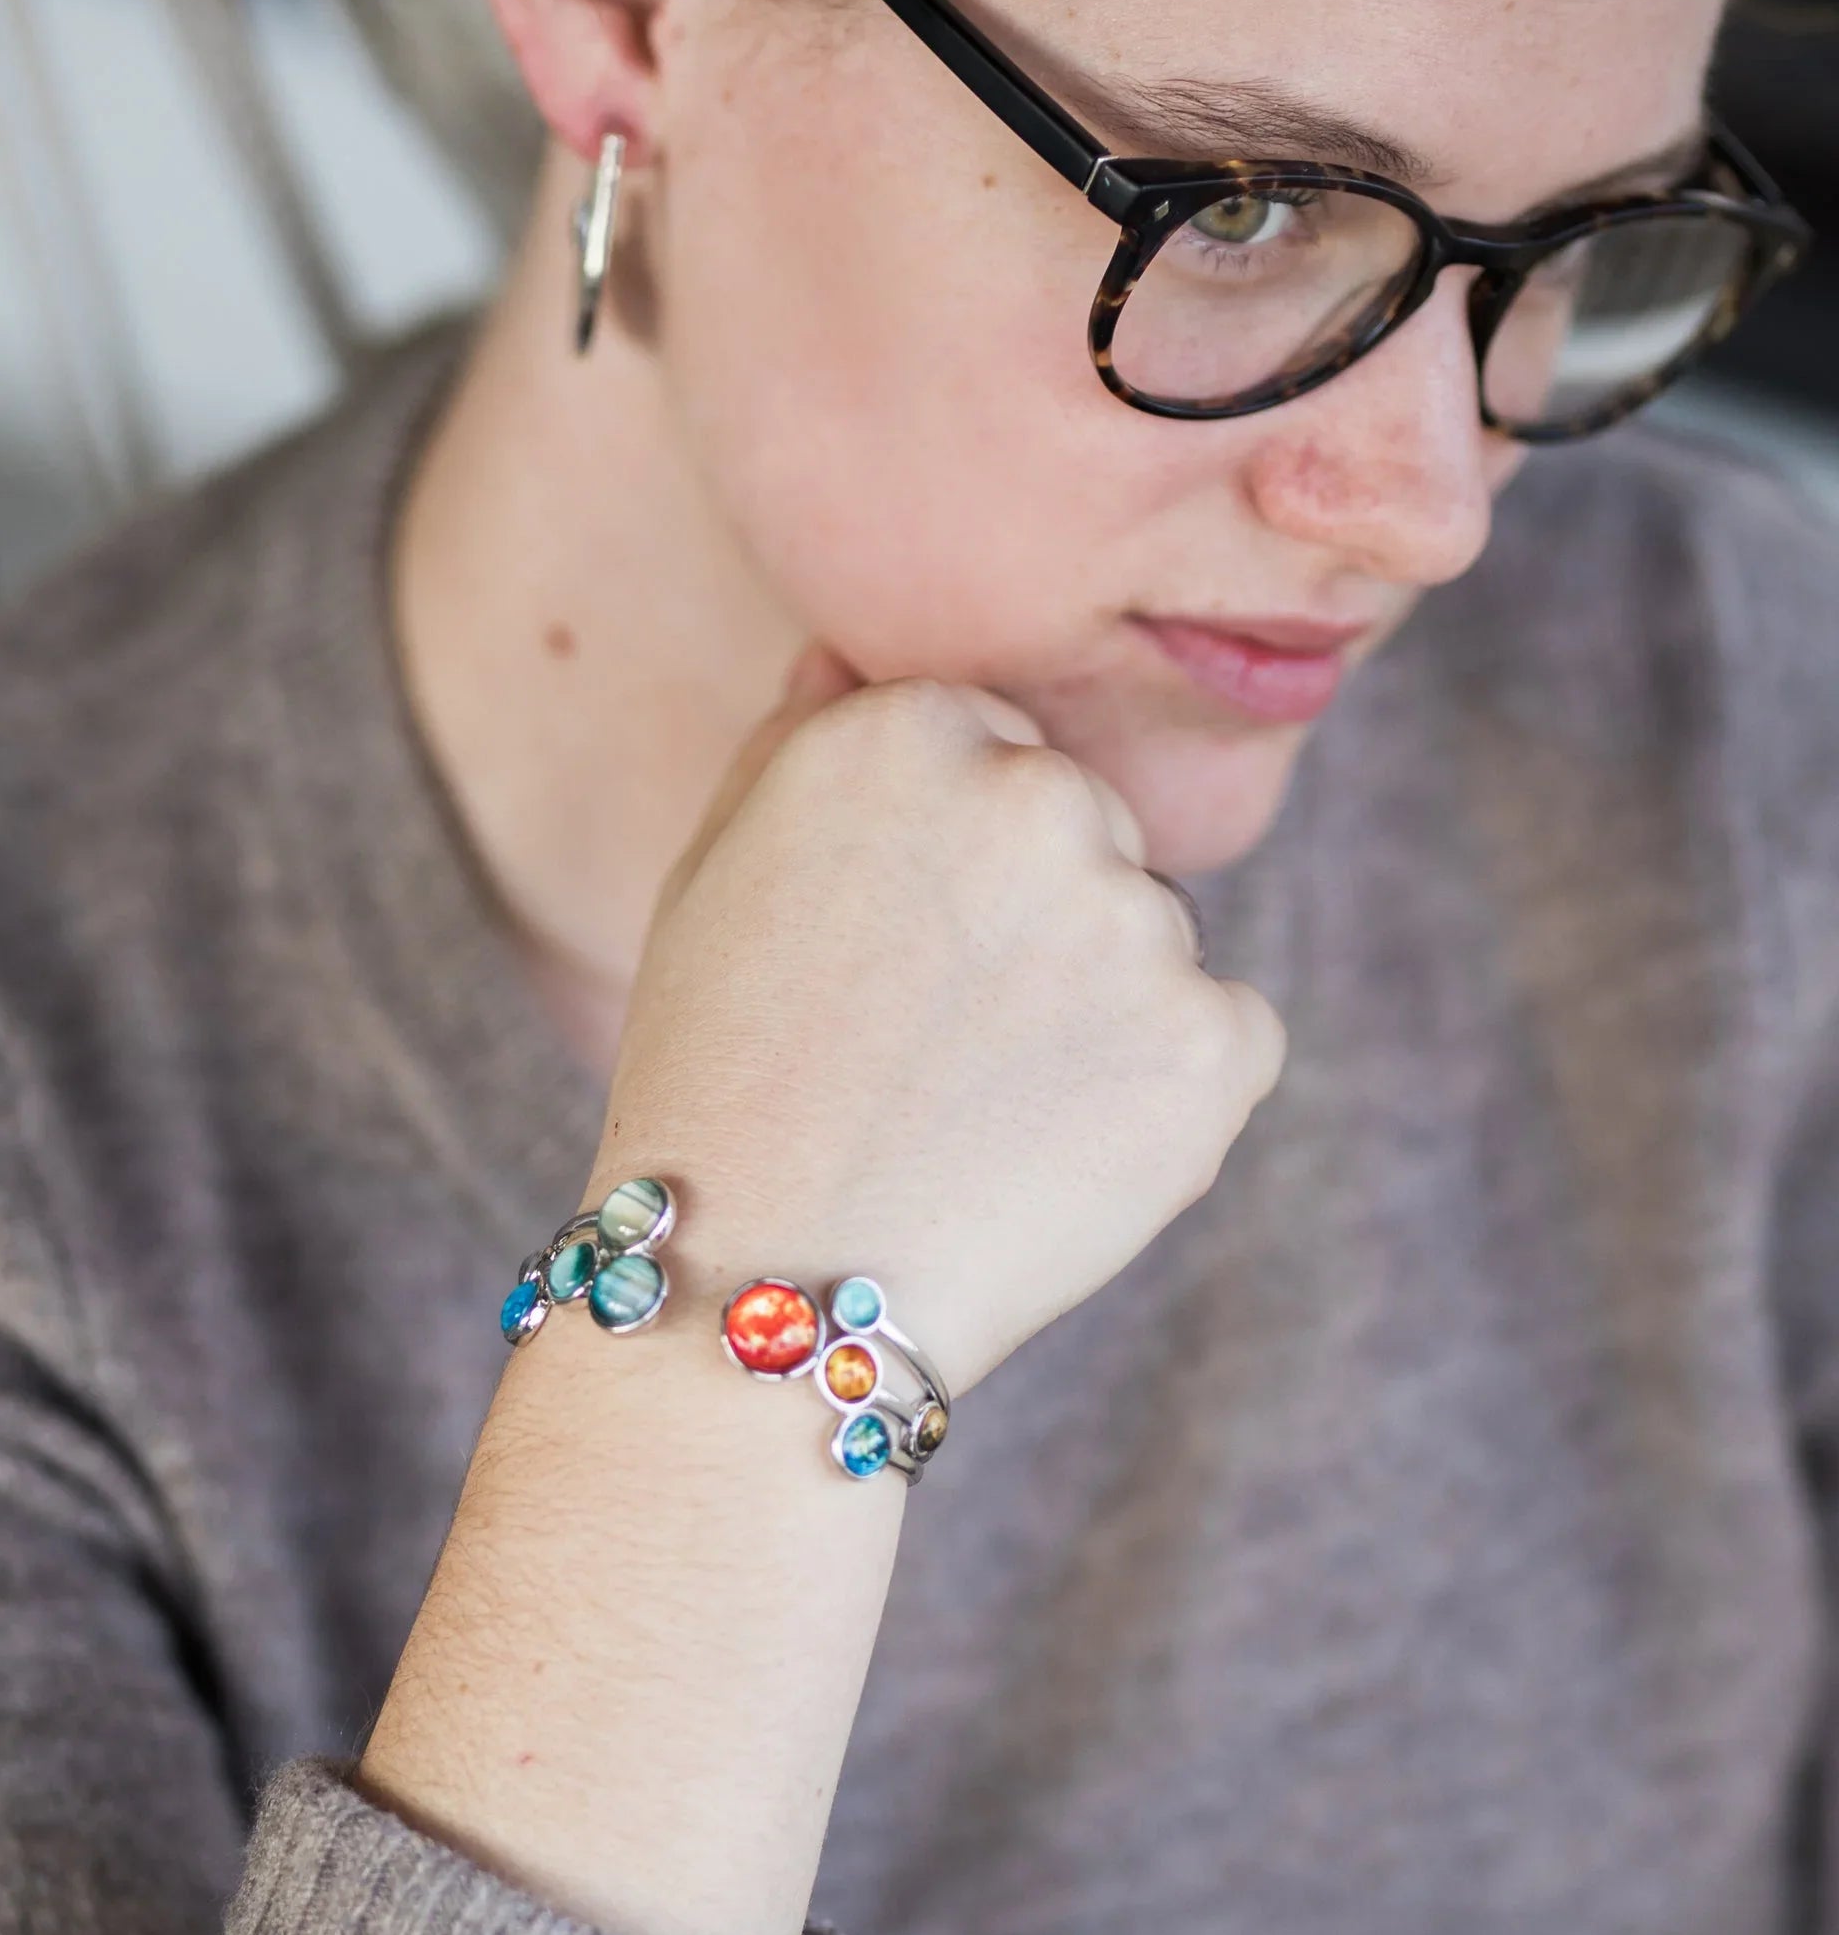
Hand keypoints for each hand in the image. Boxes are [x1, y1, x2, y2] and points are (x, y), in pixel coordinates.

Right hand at [591, 645, 1288, 1394]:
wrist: (768, 1285)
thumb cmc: (718, 1076)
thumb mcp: (712, 872)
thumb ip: (797, 739)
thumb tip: (853, 650)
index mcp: (911, 729)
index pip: (992, 746)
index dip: (937, 864)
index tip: (886, 957)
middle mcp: (1040, 795)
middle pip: (1084, 831)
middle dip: (1031, 922)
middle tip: (928, 1046)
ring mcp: (1140, 920)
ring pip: (1152, 937)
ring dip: (1096, 1010)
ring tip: (974, 1113)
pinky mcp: (1217, 1044)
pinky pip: (1223, 1040)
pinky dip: (1164, 1097)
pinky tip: (1051, 1156)